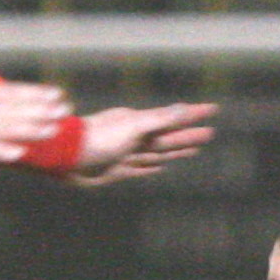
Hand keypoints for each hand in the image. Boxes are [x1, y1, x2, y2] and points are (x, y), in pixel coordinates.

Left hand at [65, 102, 215, 184]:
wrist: (67, 156)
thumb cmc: (98, 138)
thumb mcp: (133, 125)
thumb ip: (159, 119)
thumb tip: (184, 109)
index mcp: (140, 123)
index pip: (174, 117)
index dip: (193, 114)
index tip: (212, 109)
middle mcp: (136, 137)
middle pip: (169, 138)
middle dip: (189, 136)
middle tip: (210, 133)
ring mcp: (127, 154)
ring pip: (159, 154)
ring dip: (176, 152)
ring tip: (193, 149)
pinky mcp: (118, 170)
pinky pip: (142, 169)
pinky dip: (153, 168)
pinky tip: (160, 168)